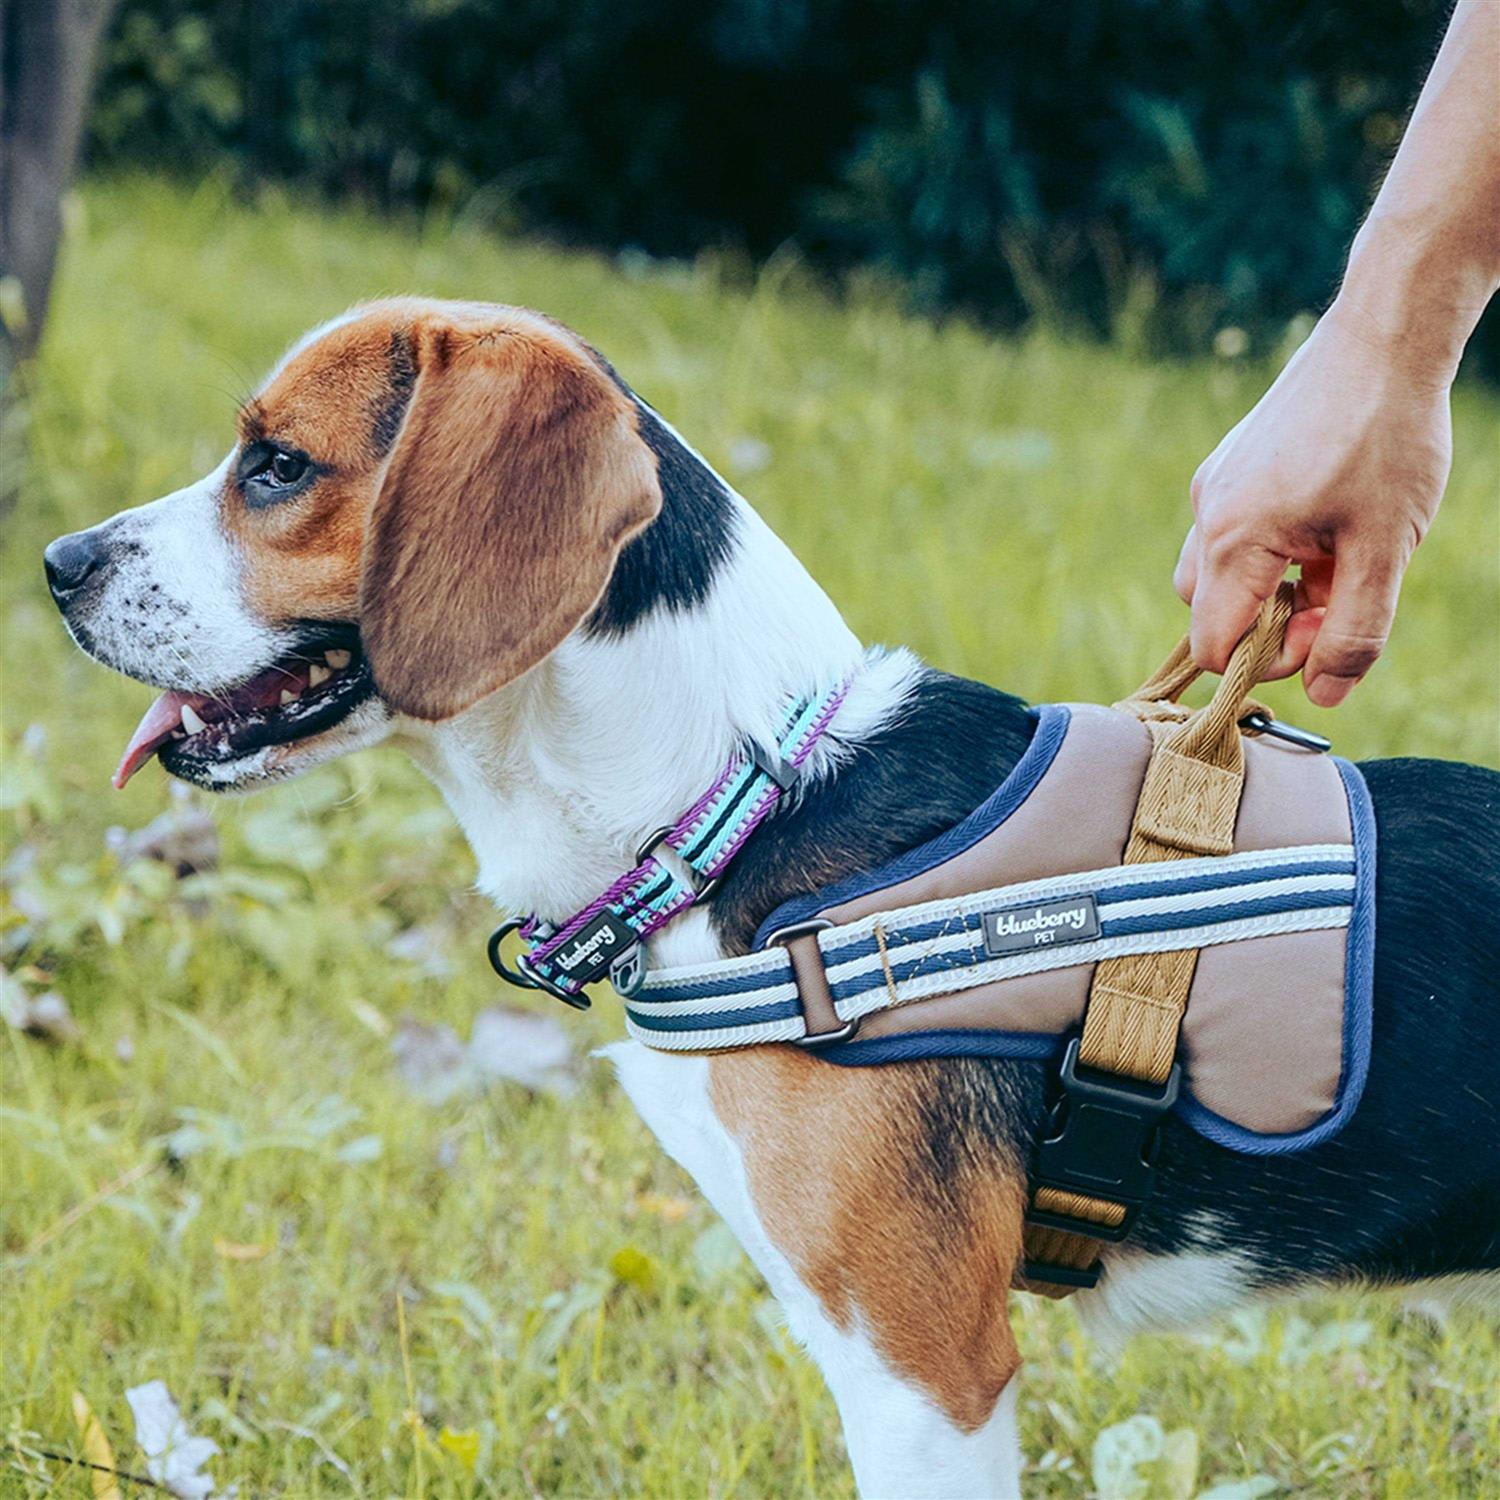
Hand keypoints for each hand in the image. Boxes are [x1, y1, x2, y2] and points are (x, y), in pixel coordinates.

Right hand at [1174, 302, 1451, 705]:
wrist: (1385, 337)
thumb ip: (1354, 632)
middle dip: (1267, 627)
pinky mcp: (1228, 466)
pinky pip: (1230, 533)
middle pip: (1208, 615)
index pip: (1214, 645)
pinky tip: (1323, 521)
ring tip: (1330, 559)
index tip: (1325, 633)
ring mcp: (1212, 487)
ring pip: (1215, 574)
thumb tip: (1327, 694)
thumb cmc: (1388, 439)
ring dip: (1267, 589)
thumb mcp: (1385, 549)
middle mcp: (1206, 516)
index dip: (1266, 663)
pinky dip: (1270, 550)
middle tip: (1334, 597)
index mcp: (1233, 540)